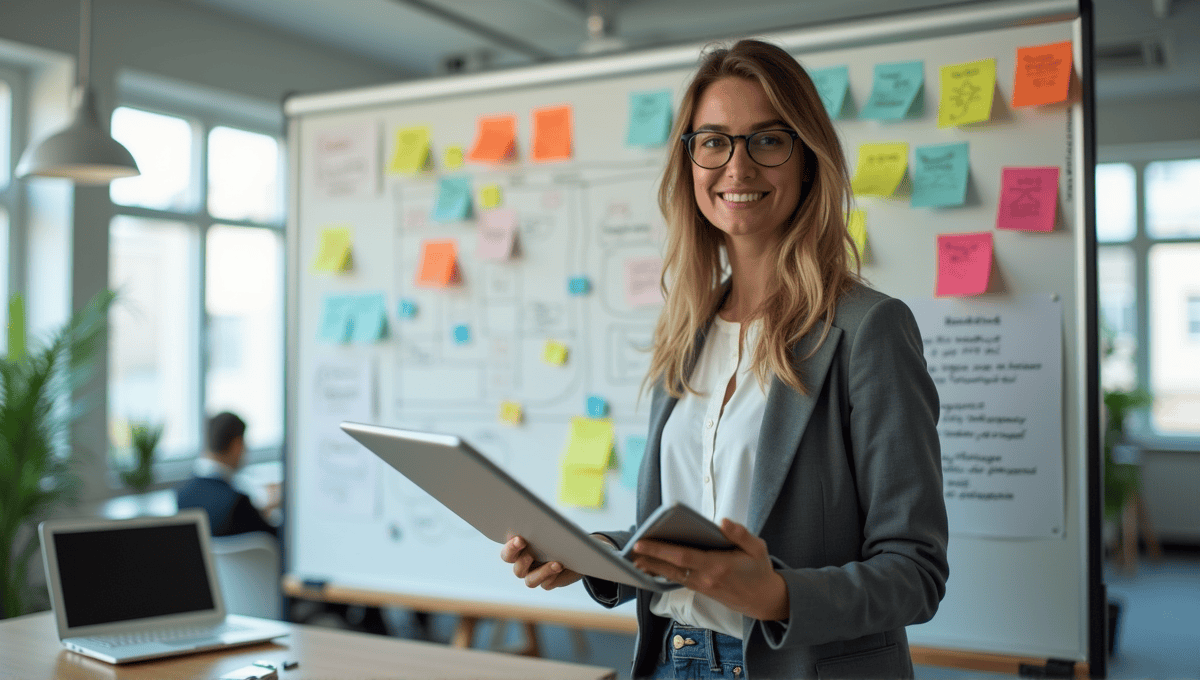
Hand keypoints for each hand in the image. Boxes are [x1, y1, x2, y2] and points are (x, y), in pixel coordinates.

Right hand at [500, 535, 582, 589]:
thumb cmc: (559, 533)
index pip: (508, 553)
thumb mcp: (551, 527)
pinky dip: (553, 576)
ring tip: (557, 564)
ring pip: (530, 581)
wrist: (576, 549)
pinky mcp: (547, 582)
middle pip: (517, 569)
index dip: (511, 548)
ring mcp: (535, 575)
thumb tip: (539, 523)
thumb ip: (541, 527)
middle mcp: (524, 565)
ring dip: (543, 572)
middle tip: (534, 553)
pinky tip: (563, 567)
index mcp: (519, 550)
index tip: (520, 539)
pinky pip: (546, 584)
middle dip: (524, 560)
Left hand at [630, 518, 788, 620]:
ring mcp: (703, 587)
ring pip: (673, 576)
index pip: (683, 556)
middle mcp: (706, 578)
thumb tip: (723, 521)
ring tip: (636, 559)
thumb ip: (740, 534)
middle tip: (633, 550)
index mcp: (718, 565)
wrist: (764, 600)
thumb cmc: (759, 570)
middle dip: (651, 558)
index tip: (644, 542)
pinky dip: (665, 574)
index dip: (661, 550)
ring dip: (654, 568)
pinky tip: (653, 569)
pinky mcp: (702, 590)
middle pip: (672, 567)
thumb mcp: (757, 548)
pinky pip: (679, 581)